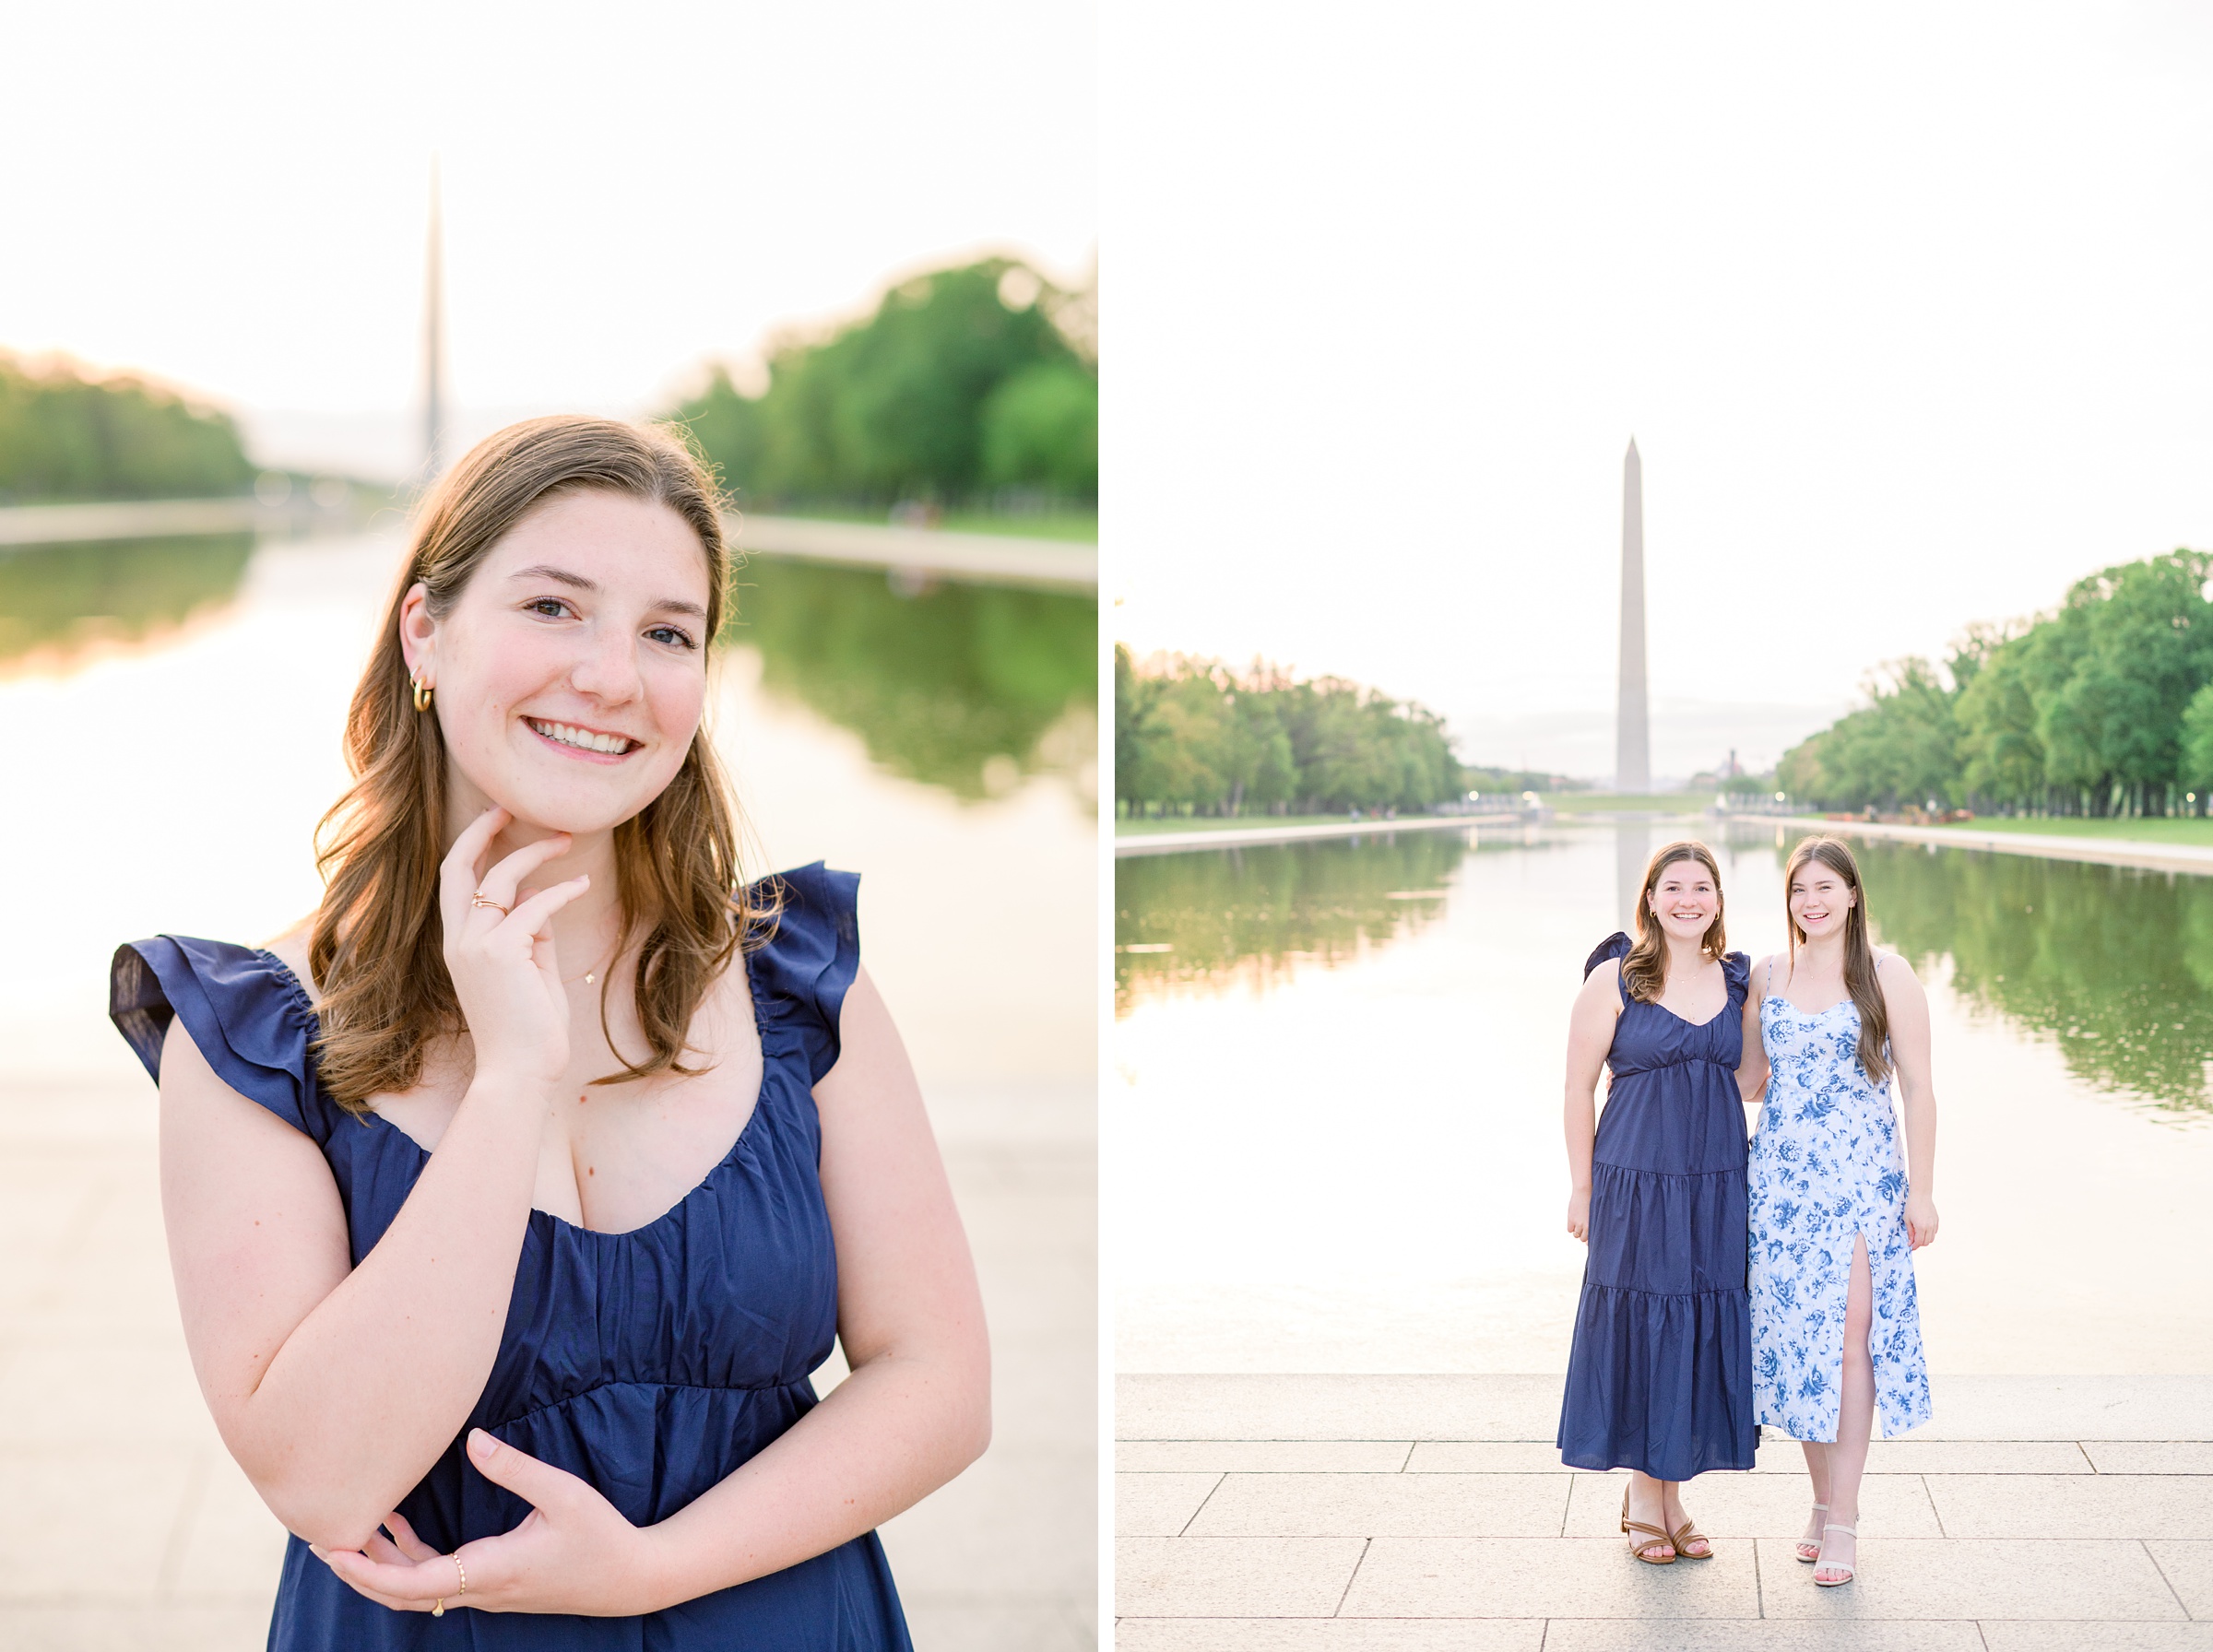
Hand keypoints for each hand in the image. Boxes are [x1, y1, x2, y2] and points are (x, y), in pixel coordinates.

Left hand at [312, 1429, 667, 1616]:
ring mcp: (486, 1592)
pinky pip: (439, 1579)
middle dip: (358, 1570)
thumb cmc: (601, 1536)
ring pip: (417, 1589)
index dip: (368, 1570)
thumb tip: (472, 1441)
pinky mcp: (495, 1585)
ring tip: (349, 1527)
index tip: (334, 1550)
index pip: (413, 1584)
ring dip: (380, 1564)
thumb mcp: (564, 1495)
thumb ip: (516, 1469)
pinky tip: (399, 1526)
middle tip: (320, 1540)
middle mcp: (481, 1590)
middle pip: (402, 1594)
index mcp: (491, 1572)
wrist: (631, 1578)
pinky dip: (410, 1558)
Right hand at [438, 808, 589, 1088]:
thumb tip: (541, 895)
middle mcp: (458, 941)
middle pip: (457, 867)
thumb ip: (532, 934)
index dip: (472, 846)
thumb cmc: (530, 1029)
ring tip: (568, 840)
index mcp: (459, 944)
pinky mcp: (501, 954)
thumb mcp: (532, 970)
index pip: (454, 882)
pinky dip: (561, 891)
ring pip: (500, 879)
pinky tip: (583, 885)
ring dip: (536, 853)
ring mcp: (475, 946)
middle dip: (481, 829)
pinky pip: (534, 907)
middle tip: (511, 806)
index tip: (499, 819)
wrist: (522, 1073)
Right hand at [1566, 1187, 1589, 1242]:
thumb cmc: (1591, 1202)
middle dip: (1582, 1236)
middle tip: (1582, 1230)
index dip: (1589, 1240)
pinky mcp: (1571, 1219)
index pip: (1590, 1238)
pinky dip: (1571, 1228)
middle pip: (1583, 1238)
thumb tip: (1588, 1235)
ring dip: (1577, 1232)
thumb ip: (1592, 1224)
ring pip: (1576, 1235)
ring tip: (1578, 1226)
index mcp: (1593, 1225)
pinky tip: (1573, 1223)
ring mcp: (1578, 1223)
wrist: (1584, 1193)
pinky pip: (1569, 1230)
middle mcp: (1586, 1226)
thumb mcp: (1594, 1215)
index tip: (1588, 1240)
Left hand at [1904, 1191, 1938, 1248]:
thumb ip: (1910, 1232)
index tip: (1911, 1247)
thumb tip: (1910, 1242)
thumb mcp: (1907, 1220)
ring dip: (1925, 1239)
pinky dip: (1929, 1234)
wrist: (1921, 1196)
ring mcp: (1934, 1224)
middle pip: (1926, 1242)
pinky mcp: (1937, 1221)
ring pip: (1932, 1238)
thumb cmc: (1911, 1206)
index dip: (1915, 1246)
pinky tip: (1923, 1230)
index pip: (1919, 1242)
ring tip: (1918, 1235)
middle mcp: (1929, 1227)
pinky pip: (1934, 1232)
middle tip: (1913, 1241)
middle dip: (1920, 1244)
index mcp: (1921, 1227)